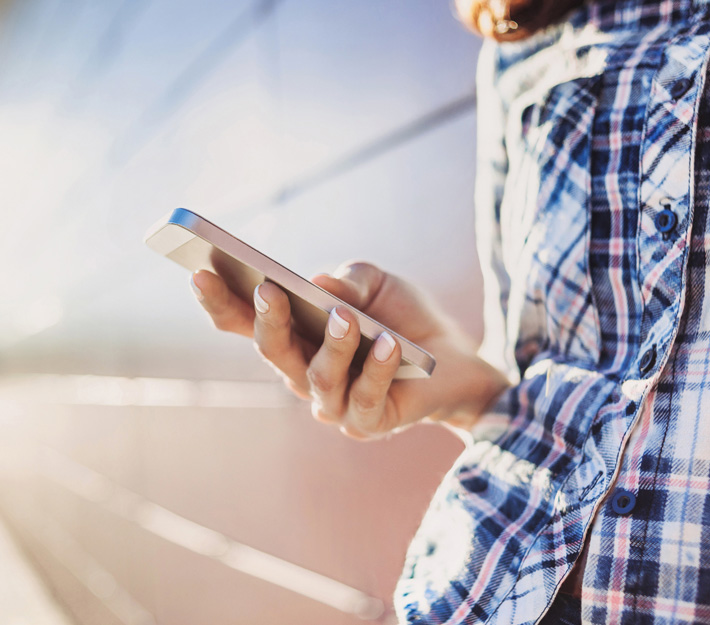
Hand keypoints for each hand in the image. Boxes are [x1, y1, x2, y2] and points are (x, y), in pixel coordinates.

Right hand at [190, 262, 509, 438]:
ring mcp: (334, 403)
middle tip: (267, 290)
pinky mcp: (369, 422)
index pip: (246, 324)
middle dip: (267, 322)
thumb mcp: (378, 284)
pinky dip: (376, 370)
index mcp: (295, 337)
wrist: (457, 356)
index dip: (220, 302)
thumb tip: (322, 285)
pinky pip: (365, 398)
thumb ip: (349, 280)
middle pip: (273, 353)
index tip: (198, 271)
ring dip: (332, 345)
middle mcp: (304, 373)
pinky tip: (390, 344)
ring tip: (346, 317)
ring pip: (318, 378)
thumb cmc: (404, 317)